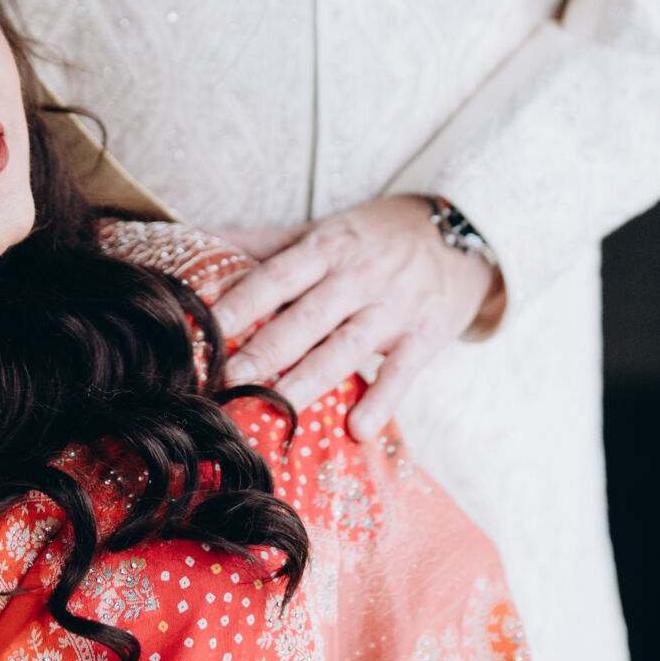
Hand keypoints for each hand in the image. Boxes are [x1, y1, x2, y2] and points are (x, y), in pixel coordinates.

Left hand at [214, 196, 502, 440]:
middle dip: (267, 347)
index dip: (241, 301)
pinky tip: (357, 429)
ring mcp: (394, 307)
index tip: (207, 328)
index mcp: (327, 248)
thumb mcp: (323, 230)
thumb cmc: (376, 236)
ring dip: (310, 378)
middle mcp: (358, 276)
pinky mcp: (425, 335)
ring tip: (276, 405)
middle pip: (307, 316)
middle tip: (229, 377)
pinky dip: (381, 401)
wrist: (461, 233)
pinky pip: (402, 372)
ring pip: (346, 347)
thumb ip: (264, 242)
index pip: (277, 276)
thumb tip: (198, 237)